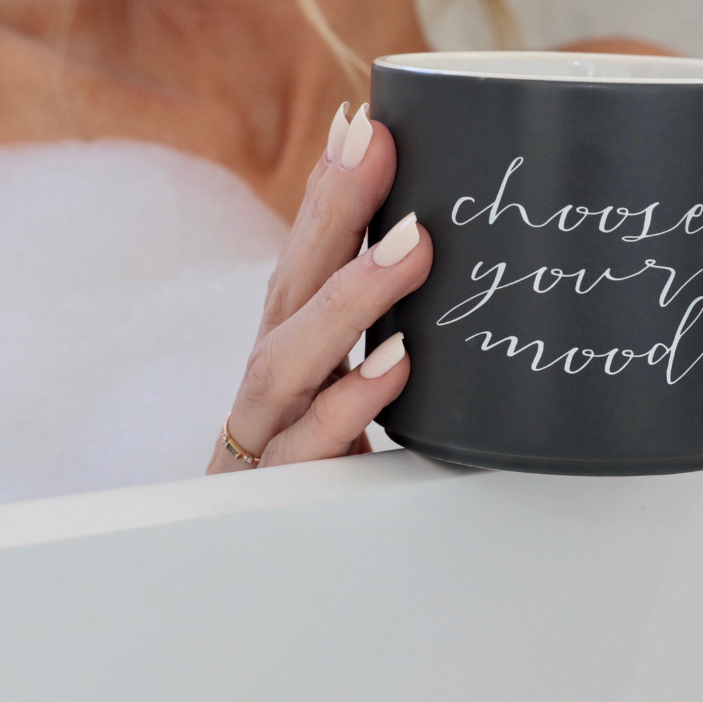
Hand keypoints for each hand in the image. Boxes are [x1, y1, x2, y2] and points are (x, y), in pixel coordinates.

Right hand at [208, 106, 429, 472]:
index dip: (330, 190)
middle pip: (290, 284)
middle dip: (332, 209)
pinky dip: (350, 404)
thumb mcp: (351, 391)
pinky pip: (308, 449)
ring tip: (411, 245)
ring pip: (288, 359)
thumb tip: (457, 267)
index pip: (304, 256)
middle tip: (376, 142)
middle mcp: (274, 381)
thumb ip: (390, 337)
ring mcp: (270, 436)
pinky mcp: (281, 494)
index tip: (365, 122)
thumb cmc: (317, 469)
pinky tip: (397, 366)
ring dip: (348, 297)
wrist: (246, 579)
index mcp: (292, 348)